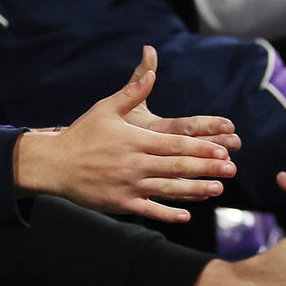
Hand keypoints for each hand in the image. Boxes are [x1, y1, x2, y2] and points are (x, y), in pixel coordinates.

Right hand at [15, 46, 237, 221]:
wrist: (55, 164)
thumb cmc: (82, 134)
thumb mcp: (106, 108)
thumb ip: (132, 92)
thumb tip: (151, 71)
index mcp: (135, 140)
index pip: (174, 145)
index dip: (200, 148)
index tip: (222, 150)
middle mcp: (134, 163)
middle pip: (177, 167)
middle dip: (206, 169)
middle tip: (231, 170)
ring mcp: (128, 185)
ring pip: (168, 190)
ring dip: (195, 190)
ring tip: (217, 190)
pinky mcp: (120, 203)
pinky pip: (149, 209)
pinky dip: (168, 214)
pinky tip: (186, 214)